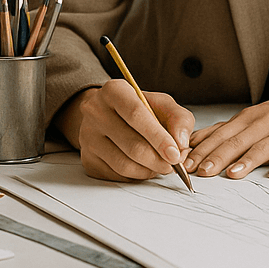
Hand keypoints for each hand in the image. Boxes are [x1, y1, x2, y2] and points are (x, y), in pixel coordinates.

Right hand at [56, 80, 195, 182]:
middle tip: (173, 165)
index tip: (175, 154)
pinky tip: (143, 167)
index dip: (159, 137)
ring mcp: (88, 136)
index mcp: (113, 91)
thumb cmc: (138, 109)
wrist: (108, 116)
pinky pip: (116, 175)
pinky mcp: (87, 158)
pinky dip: (136, 176)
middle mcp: (95, 111)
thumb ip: (179, 118)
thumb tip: (181, 143)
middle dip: (158, 160)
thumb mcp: (162, 104)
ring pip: (124, 164)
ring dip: (149, 170)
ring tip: (160, 165)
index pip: (136, 115)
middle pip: (132, 145)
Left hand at [186, 81, 268, 179]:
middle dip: (217, 156)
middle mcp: (263, 123)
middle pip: (236, 141)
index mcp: (247, 118)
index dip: (202, 149)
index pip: (220, 135)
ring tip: (232, 175)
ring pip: (262, 147)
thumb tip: (194, 142)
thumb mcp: (252, 116)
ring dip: (246, 161)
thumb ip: (226, 130)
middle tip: (201, 172)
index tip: (185, 163)